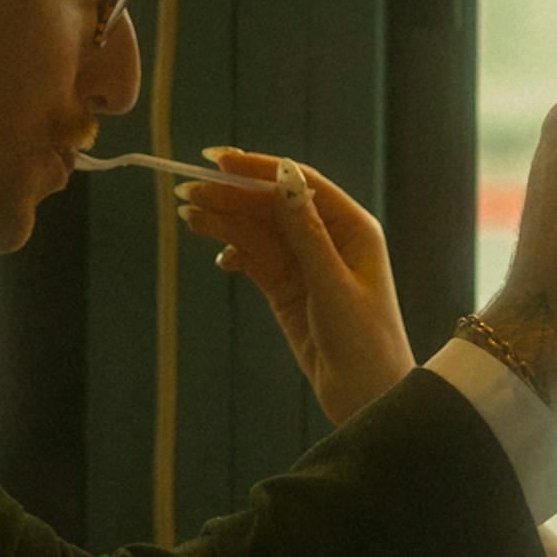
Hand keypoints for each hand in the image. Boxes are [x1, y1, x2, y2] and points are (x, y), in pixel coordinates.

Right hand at [175, 150, 414, 424]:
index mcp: (352, 227)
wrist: (368, 397)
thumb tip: (284, 177)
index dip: (258, 168)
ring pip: (259, 233)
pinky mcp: (288, 289)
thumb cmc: (365, 340)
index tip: (219, 159)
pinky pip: (256, 260)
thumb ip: (306, 232)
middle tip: (187, 192)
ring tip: (188, 216)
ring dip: (225, 222)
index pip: (299, 183)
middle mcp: (330, 239)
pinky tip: (222, 258)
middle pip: (273, 205)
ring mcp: (306, 264)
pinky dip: (236, 254)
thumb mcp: (332, 283)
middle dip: (231, 196)